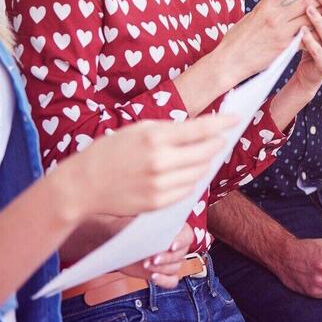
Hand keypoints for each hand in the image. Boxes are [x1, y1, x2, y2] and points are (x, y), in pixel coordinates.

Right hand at [64, 114, 236, 217]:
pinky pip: (187, 190)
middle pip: (205, 152)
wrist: (84, 185)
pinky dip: (191, 180)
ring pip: (199, 172)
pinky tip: (184, 173)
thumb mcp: (137, 129)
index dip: (222, 123)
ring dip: (204, 163)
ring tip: (201, 155)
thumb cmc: (109, 152)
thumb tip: (200, 131)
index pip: (200, 128)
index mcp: (155, 137)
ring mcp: (160, 185)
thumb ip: (169, 130)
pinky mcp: (159, 203)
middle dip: (216, 144)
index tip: (237, 118)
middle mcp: (161, 161)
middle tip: (219, 139)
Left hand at [118, 223, 193, 287]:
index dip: (182, 241)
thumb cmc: (128, 225)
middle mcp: (175, 244)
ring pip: (175, 267)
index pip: (187, 235)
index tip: (172, 246)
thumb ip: (151, 227)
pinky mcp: (161, 272)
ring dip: (161, 268)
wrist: (118, 237)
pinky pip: (171, 281)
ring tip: (145, 264)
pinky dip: (164, 281)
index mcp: (175, 228)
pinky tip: (154, 277)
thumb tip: (157, 233)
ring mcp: (169, 260)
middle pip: (181, 254)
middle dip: (167, 258)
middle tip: (153, 258)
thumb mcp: (139, 223)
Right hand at [213, 0, 321, 80]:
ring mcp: (282, 32)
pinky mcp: (285, 47)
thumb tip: (278, 1)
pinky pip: (306, 36)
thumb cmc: (237, 38)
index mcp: (265, 6)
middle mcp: (275, 16)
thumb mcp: (250, 16)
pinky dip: (315, 32)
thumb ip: (266, 8)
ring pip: (310, 18)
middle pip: (306, 1)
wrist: (230, 61)